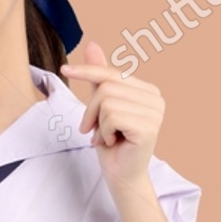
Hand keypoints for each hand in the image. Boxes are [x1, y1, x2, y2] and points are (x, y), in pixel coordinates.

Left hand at [59, 41, 163, 189]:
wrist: (121, 176)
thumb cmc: (112, 143)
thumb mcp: (101, 107)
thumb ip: (99, 78)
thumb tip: (92, 44)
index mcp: (147, 90)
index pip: (113, 73)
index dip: (87, 70)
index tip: (65, 69)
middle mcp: (155, 98)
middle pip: (106, 87)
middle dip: (91, 110)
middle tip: (92, 130)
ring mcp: (155, 112)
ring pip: (106, 102)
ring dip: (97, 123)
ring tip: (105, 137)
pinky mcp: (149, 126)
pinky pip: (111, 117)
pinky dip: (104, 132)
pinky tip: (113, 142)